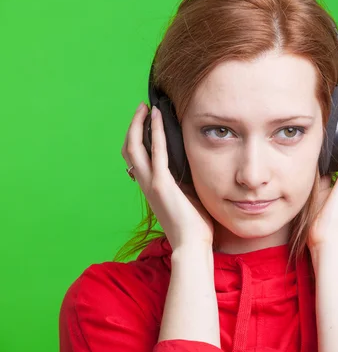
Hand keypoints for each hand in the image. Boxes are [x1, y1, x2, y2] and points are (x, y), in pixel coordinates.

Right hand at [121, 102, 213, 250]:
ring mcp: (152, 184)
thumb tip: (191, 161)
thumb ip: (183, 179)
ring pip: (136, 147)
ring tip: (147, 107)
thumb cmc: (194, 224)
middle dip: (133, 126)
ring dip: (140, 124)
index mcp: (150, 186)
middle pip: (129, 149)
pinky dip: (155, 132)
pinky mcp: (162, 185)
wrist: (192, 245)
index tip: (145, 121)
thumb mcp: (187, 195)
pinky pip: (156, 153)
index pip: (136, 158)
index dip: (136, 138)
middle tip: (141, 108)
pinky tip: (159, 118)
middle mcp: (145, 184)